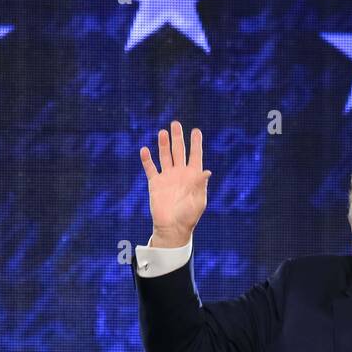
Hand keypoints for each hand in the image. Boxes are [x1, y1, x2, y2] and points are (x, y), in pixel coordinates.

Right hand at [139, 120, 210, 247]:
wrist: (172, 228)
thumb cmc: (189, 217)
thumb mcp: (198, 201)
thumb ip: (201, 185)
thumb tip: (207, 171)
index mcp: (192, 176)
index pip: (195, 156)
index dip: (196, 143)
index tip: (196, 131)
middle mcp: (180, 174)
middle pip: (178, 151)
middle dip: (178, 137)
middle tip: (176, 123)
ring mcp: (167, 177)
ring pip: (164, 156)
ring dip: (163, 144)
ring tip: (163, 132)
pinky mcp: (155, 184)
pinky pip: (150, 169)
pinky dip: (147, 160)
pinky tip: (145, 150)